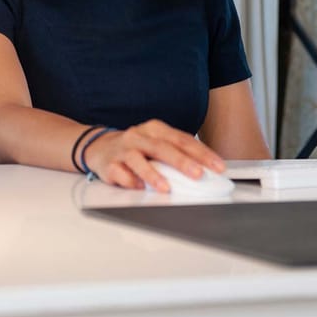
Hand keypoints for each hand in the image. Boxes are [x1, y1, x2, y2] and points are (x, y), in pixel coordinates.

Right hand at [80, 119, 225, 190]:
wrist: (99, 147)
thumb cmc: (136, 148)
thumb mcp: (156, 143)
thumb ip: (176, 153)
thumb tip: (205, 172)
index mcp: (155, 129)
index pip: (182, 139)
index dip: (201, 153)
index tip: (218, 166)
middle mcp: (139, 136)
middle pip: (162, 147)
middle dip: (182, 161)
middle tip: (199, 174)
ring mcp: (123, 150)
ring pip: (138, 160)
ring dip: (153, 174)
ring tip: (166, 187)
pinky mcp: (110, 164)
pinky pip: (120, 173)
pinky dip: (130, 181)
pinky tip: (138, 187)